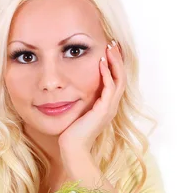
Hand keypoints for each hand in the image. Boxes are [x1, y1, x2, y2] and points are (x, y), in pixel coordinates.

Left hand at [58, 39, 126, 162]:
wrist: (72, 148)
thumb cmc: (71, 133)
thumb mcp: (77, 111)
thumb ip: (80, 100)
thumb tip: (71, 88)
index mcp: (106, 106)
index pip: (116, 80)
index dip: (114, 65)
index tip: (109, 50)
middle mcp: (111, 106)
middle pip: (121, 77)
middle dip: (117, 59)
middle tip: (112, 44)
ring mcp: (109, 108)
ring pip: (119, 80)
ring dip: (114, 62)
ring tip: (110, 48)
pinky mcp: (103, 110)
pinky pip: (109, 88)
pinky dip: (107, 74)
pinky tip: (101, 63)